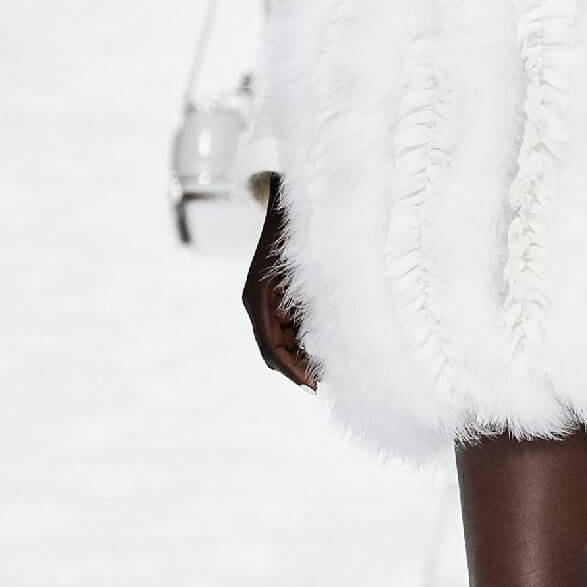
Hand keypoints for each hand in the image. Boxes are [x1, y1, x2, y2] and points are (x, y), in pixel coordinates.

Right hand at [243, 177, 319, 390]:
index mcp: (258, 299)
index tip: (315, 386)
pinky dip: (302, 339)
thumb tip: (322, 342)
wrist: (288, 200)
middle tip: (326, 383)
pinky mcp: (273, 296)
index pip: (271, 348)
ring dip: (301, 356)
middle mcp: (256, 302)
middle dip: (297, 368)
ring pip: (279, 341)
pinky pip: (285, 326)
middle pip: (273, 350)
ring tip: (329, 368)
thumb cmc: (299, 231)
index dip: (292, 371)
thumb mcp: (307, 272)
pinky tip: (324, 345)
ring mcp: (263, 300)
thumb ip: (311, 306)